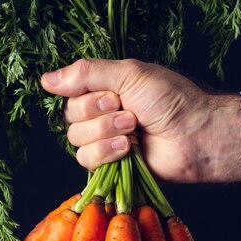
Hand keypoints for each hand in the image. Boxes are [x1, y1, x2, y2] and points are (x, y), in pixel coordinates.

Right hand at [41, 58, 240, 183]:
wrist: (194, 136)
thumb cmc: (171, 100)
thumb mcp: (129, 74)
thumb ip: (86, 73)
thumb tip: (45, 80)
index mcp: (104, 90)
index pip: (69, 93)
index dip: (86, 97)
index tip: (114, 95)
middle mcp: (100, 115)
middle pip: (70, 118)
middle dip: (100, 116)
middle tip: (131, 114)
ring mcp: (105, 142)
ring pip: (76, 141)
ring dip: (106, 134)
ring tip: (135, 131)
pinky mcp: (111, 167)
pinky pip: (87, 162)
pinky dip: (107, 153)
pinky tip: (130, 149)